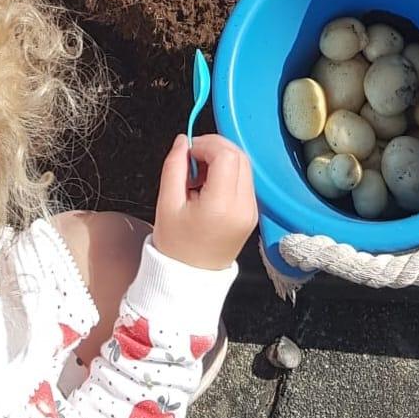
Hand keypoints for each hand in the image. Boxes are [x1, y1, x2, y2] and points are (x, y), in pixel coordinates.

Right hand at [153, 133, 257, 270]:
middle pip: (239, 156)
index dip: (206, 144)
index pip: (225, 155)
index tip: (188, 152)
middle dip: (215, 148)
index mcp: (221, 205)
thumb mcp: (166, 203)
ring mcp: (251, 211)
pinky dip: (228, 173)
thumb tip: (183, 140)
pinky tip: (208, 185)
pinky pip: (244, 180)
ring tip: (198, 175)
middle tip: (192, 159)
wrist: (190, 277)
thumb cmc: (175, 245)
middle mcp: (243, 207)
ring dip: (222, 159)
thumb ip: (174, 166)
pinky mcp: (252, 213)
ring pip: (244, 165)